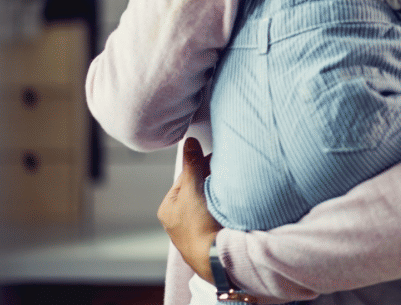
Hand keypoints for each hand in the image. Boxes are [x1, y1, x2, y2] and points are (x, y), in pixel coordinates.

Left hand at [158, 137, 221, 283]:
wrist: (216, 258)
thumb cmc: (198, 227)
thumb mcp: (192, 189)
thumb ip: (192, 165)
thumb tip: (189, 142)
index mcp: (168, 208)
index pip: (185, 177)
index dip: (200, 166)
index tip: (215, 159)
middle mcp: (179, 220)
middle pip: (198, 188)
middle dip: (211, 180)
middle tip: (224, 172)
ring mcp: (196, 229)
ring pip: (209, 200)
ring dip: (219, 192)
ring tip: (229, 188)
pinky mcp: (211, 235)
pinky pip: (218, 212)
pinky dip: (225, 205)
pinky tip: (232, 202)